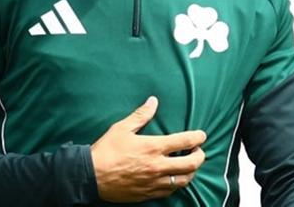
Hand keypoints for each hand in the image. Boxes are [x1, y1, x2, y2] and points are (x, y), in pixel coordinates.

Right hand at [90, 96, 206, 202]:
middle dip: (200, 156)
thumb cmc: (106, 150)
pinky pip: (171, 190)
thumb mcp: (121, 128)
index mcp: (152, 147)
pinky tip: (174, 177)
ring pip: (184, 180)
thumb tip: (153, 101)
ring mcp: (155, 182)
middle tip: (198, 151)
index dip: (197, 137)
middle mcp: (158, 166)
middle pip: (191, 164)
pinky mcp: (150, 193)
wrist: (92, 175)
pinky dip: (177, 183)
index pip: (184, 142)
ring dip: (191, 171)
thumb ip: (140, 115)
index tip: (201, 135)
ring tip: (188, 165)